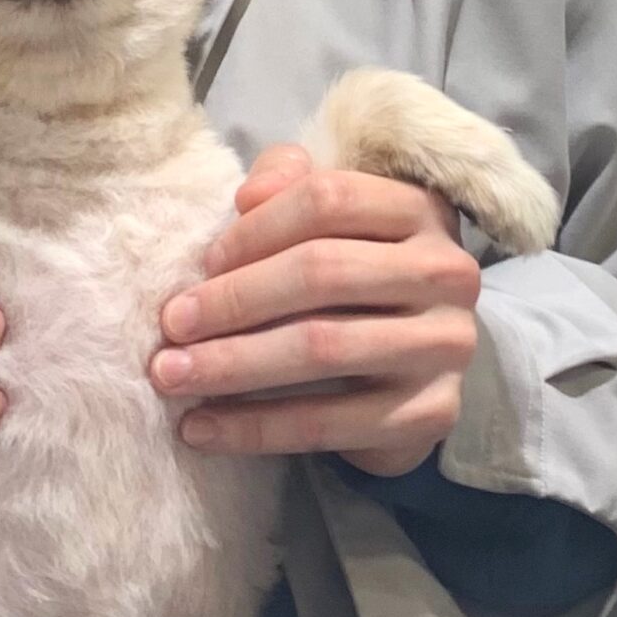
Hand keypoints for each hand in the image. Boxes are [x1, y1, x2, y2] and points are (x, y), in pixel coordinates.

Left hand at [150, 146, 481, 473]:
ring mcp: (444, 343)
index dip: (255, 229)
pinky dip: (255, 428)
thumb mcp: (335, 225)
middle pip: (324, 270)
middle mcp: (445, 272)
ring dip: (232, 363)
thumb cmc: (357, 284)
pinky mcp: (431, 411)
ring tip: (170, 376)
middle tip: (171, 324)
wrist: (416, 373)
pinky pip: (328, 422)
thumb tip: (249, 195)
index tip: (203, 264)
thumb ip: (291, 188)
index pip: (330, 198)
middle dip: (235, 299)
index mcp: (421, 210)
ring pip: (322, 346)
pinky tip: (201, 428)